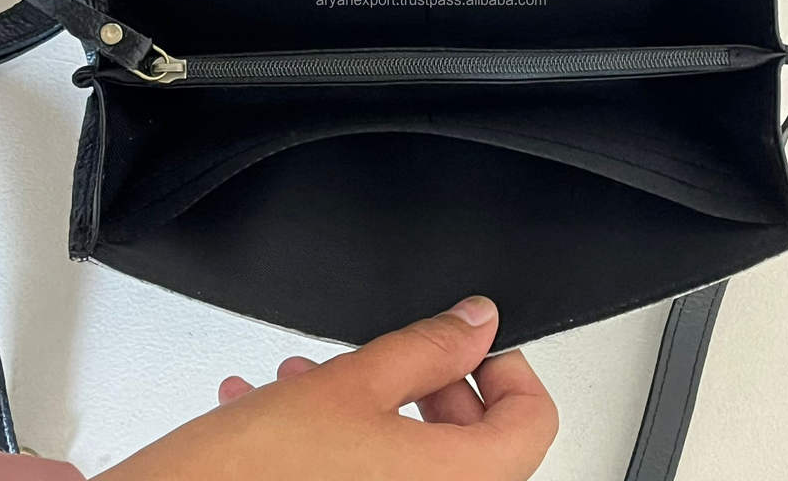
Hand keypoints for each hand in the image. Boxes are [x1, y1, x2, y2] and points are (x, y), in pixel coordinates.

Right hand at [93, 296, 557, 480]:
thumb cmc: (253, 475)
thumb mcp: (351, 383)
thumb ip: (426, 346)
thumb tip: (477, 321)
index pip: (534, 421)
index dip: (507, 368)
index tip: (469, 343)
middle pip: (479, 441)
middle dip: (428, 384)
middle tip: (390, 358)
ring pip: (414, 456)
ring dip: (374, 408)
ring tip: (311, 377)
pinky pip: (369, 477)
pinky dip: (341, 443)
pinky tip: (281, 412)